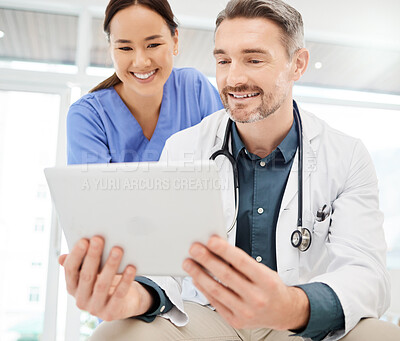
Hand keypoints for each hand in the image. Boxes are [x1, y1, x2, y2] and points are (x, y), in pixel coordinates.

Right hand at [59, 236, 152, 320]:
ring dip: (110, 265)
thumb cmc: (107, 281)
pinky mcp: (111, 313)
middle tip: (99, 239)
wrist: (125, 303)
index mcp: (73, 287)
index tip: (84, 240)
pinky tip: (131, 268)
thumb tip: (62, 258)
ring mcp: (95, 308)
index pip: (70, 270)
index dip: (76, 255)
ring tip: (117, 250)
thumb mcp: (94, 272)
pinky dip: (125, 280)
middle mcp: (81, 299)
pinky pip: (119, 294)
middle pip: (86, 276)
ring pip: (102, 285)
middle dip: (93, 256)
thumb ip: (81, 263)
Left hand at [182, 235, 309, 329]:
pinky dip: (203, 288)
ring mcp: (246, 311)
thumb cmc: (271, 288)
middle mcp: (257, 298)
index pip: (242, 262)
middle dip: (207, 260)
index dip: (225, 250)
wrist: (282, 312)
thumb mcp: (264, 271)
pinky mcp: (235, 320)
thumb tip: (219, 249)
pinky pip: (215, 302)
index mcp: (266, 281)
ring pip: (217, 290)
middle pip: (226, 275)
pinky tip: (197, 278)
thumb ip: (243, 263)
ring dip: (199, 274)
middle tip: (195, 249)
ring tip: (189, 263)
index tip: (211, 241)